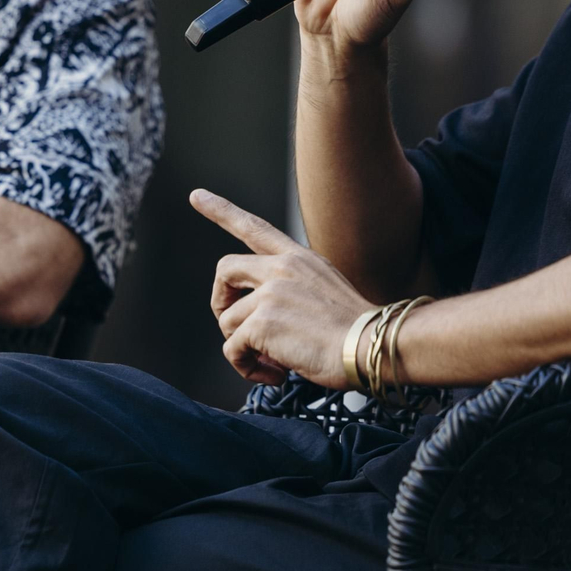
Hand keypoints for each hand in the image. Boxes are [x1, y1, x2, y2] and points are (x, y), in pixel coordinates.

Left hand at [191, 188, 376, 388]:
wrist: (374, 345)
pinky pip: (232, 349)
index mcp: (298, 258)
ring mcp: (269, 293)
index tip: (196, 195)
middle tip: (232, 326)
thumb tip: (260, 317)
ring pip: (227, 320)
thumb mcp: (325, 290)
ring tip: (270, 362)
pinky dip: (246, 367)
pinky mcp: (261, 323)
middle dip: (220, 300)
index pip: (254, 227)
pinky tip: (275, 374)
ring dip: (242, 346)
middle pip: (224, 270)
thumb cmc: (356, 330)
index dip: (221, 210)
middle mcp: (280, 268)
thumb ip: (292, 289)